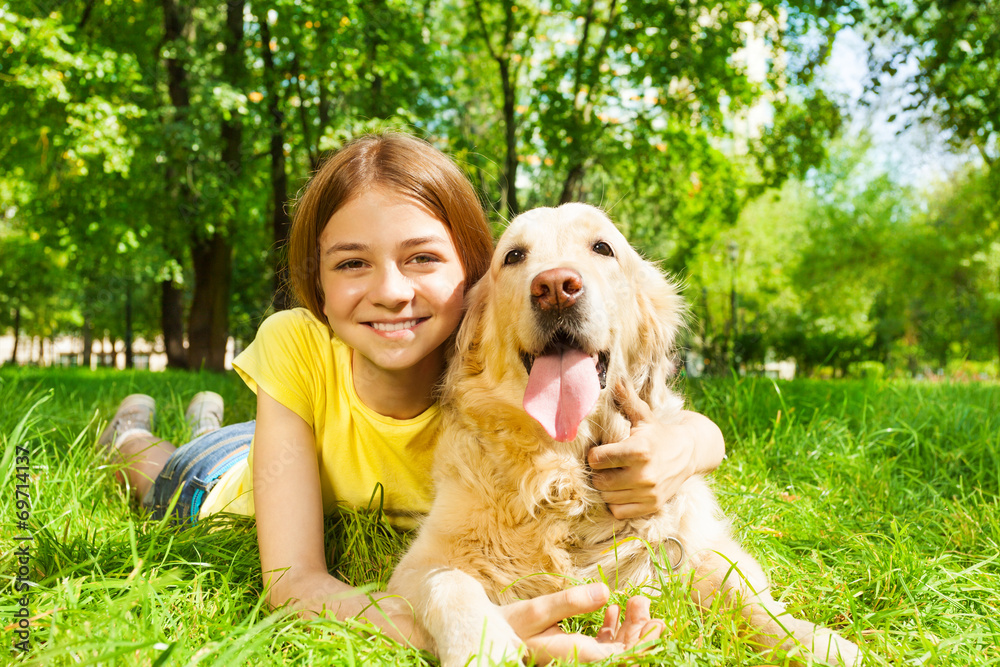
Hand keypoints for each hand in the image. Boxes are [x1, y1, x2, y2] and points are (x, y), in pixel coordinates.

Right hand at [502, 583, 664, 664]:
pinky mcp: (574, 653)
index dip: (642, 642)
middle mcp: (579, 661)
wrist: (491, 636)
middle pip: (621, 654)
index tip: (658, 624)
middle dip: (639, 631)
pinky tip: (614, 610)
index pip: (619, 657)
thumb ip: (571, 602)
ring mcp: (578, 659)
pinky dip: (612, 630)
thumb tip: (605, 591)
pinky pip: (601, 646)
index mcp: (574, 656)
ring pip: (614, 649)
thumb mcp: (538, 611)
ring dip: (628, 628)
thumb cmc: (511, 625)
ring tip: (636, 602)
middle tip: (645, 603)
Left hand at [587, 381, 696, 519]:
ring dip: (607, 489)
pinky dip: (616, 504)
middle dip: (599, 473)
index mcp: (639, 450)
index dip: (594, 455)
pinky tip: (622, 491)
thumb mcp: (644, 416)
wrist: (689, 454)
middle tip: (605, 466)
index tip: (599, 452)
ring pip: (608, 498)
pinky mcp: (651, 506)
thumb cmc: (659, 433)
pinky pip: (619, 511)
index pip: (597, 459)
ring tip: (614, 477)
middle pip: (600, 481)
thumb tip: (616, 379)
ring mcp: (649, 493)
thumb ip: (627, 400)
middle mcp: (644, 474)